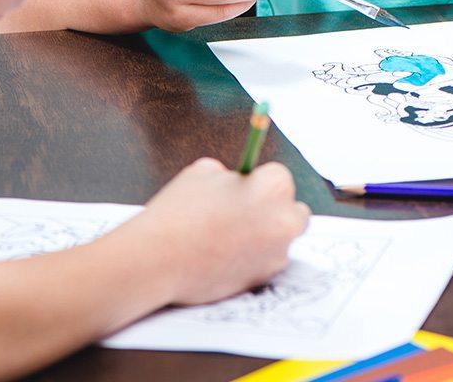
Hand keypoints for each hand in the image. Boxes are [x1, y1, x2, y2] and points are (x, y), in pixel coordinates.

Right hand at [132, 157, 309, 305]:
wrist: (159, 258)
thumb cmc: (180, 210)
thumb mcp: (203, 172)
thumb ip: (230, 175)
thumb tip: (238, 183)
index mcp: (274, 187)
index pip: (280, 178)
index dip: (259, 182)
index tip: (244, 189)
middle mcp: (285, 220)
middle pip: (293, 211)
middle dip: (274, 211)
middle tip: (244, 213)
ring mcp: (277, 253)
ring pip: (280, 240)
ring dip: (264, 237)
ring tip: (227, 237)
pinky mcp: (264, 280)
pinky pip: (266, 263)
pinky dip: (253, 260)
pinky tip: (224, 257)